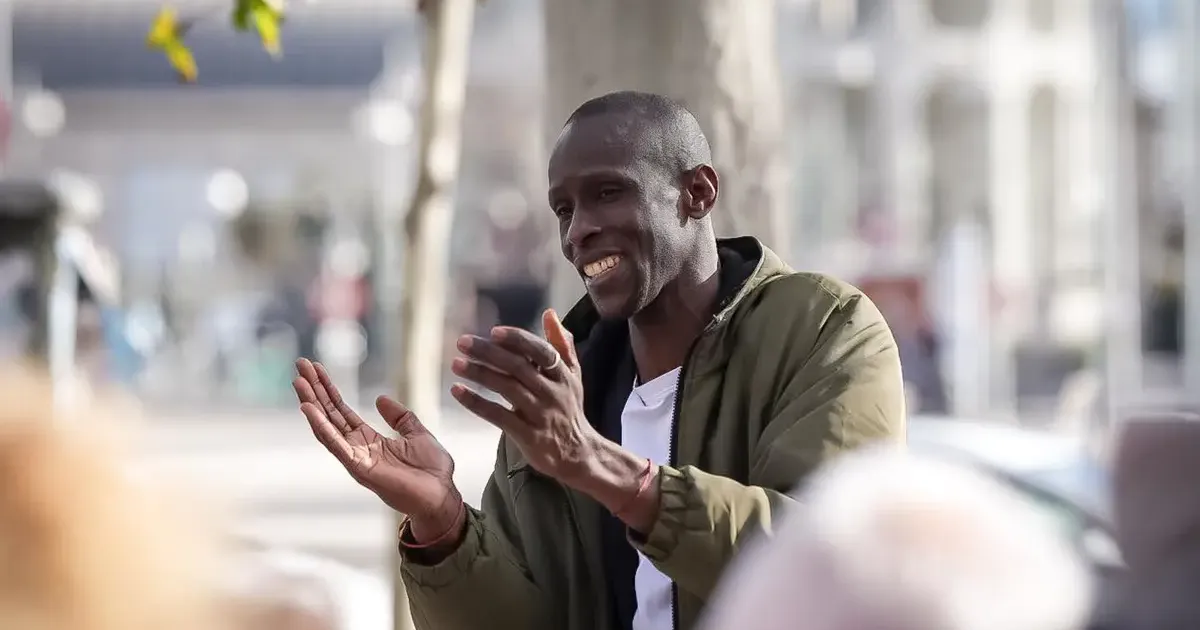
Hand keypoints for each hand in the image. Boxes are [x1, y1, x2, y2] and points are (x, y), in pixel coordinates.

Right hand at [293, 359, 460, 538]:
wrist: (442, 495)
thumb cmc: (432, 470)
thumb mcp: (417, 433)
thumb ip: (399, 417)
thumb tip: (380, 399)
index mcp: (369, 440)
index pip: (342, 410)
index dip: (329, 389)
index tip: (315, 368)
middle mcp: (357, 448)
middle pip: (329, 414)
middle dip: (314, 390)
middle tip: (299, 364)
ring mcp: (355, 459)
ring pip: (326, 427)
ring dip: (311, 403)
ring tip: (298, 381)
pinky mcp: (359, 469)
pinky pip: (336, 445)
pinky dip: (321, 427)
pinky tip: (307, 408)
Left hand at [449, 309, 598, 483]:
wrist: (578, 454)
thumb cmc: (569, 409)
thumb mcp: (572, 376)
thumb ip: (561, 344)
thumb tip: (549, 313)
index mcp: (562, 374)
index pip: (541, 351)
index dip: (518, 340)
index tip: (494, 331)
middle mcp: (553, 392)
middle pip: (518, 367)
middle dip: (489, 352)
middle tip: (462, 342)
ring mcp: (541, 415)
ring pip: (508, 389)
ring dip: (480, 374)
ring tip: (456, 364)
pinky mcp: (528, 436)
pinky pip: (499, 416)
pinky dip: (477, 403)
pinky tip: (458, 392)